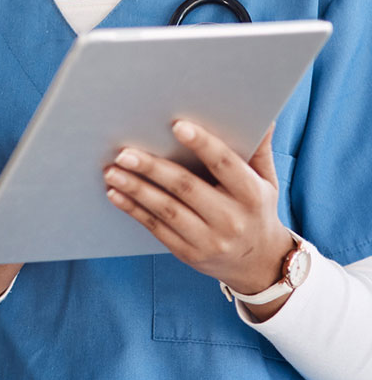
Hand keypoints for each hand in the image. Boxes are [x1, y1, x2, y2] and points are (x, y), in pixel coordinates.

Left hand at [103, 120, 294, 313]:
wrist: (260, 264)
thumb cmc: (257, 209)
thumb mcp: (266, 180)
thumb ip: (259, 148)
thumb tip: (262, 115)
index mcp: (251, 194)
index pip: (225, 164)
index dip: (202, 144)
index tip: (177, 125)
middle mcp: (231, 219)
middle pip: (186, 188)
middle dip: (152, 168)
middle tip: (124, 152)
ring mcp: (209, 239)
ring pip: (166, 210)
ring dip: (135, 189)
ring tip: (112, 171)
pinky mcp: (189, 253)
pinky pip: (156, 228)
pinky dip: (133, 210)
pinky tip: (115, 194)